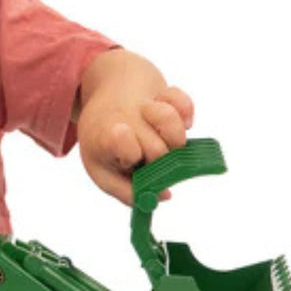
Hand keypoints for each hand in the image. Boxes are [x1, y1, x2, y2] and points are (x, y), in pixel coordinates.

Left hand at [79, 82, 194, 204]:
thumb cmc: (106, 143)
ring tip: (165, 142)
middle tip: (150, 160)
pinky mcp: (164, 93)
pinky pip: (183, 102)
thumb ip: (127, 191)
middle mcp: (123, 117)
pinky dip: (187, 113)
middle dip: (160, 161)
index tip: (134, 160)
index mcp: (103, 137)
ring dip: (176, 138)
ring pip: (170, 119)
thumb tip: (162, 197)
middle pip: (156, 149)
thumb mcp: (103, 171)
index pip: (120, 141)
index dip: (131, 152)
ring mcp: (144, 103)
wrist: (106, 101)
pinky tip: (181, 122)